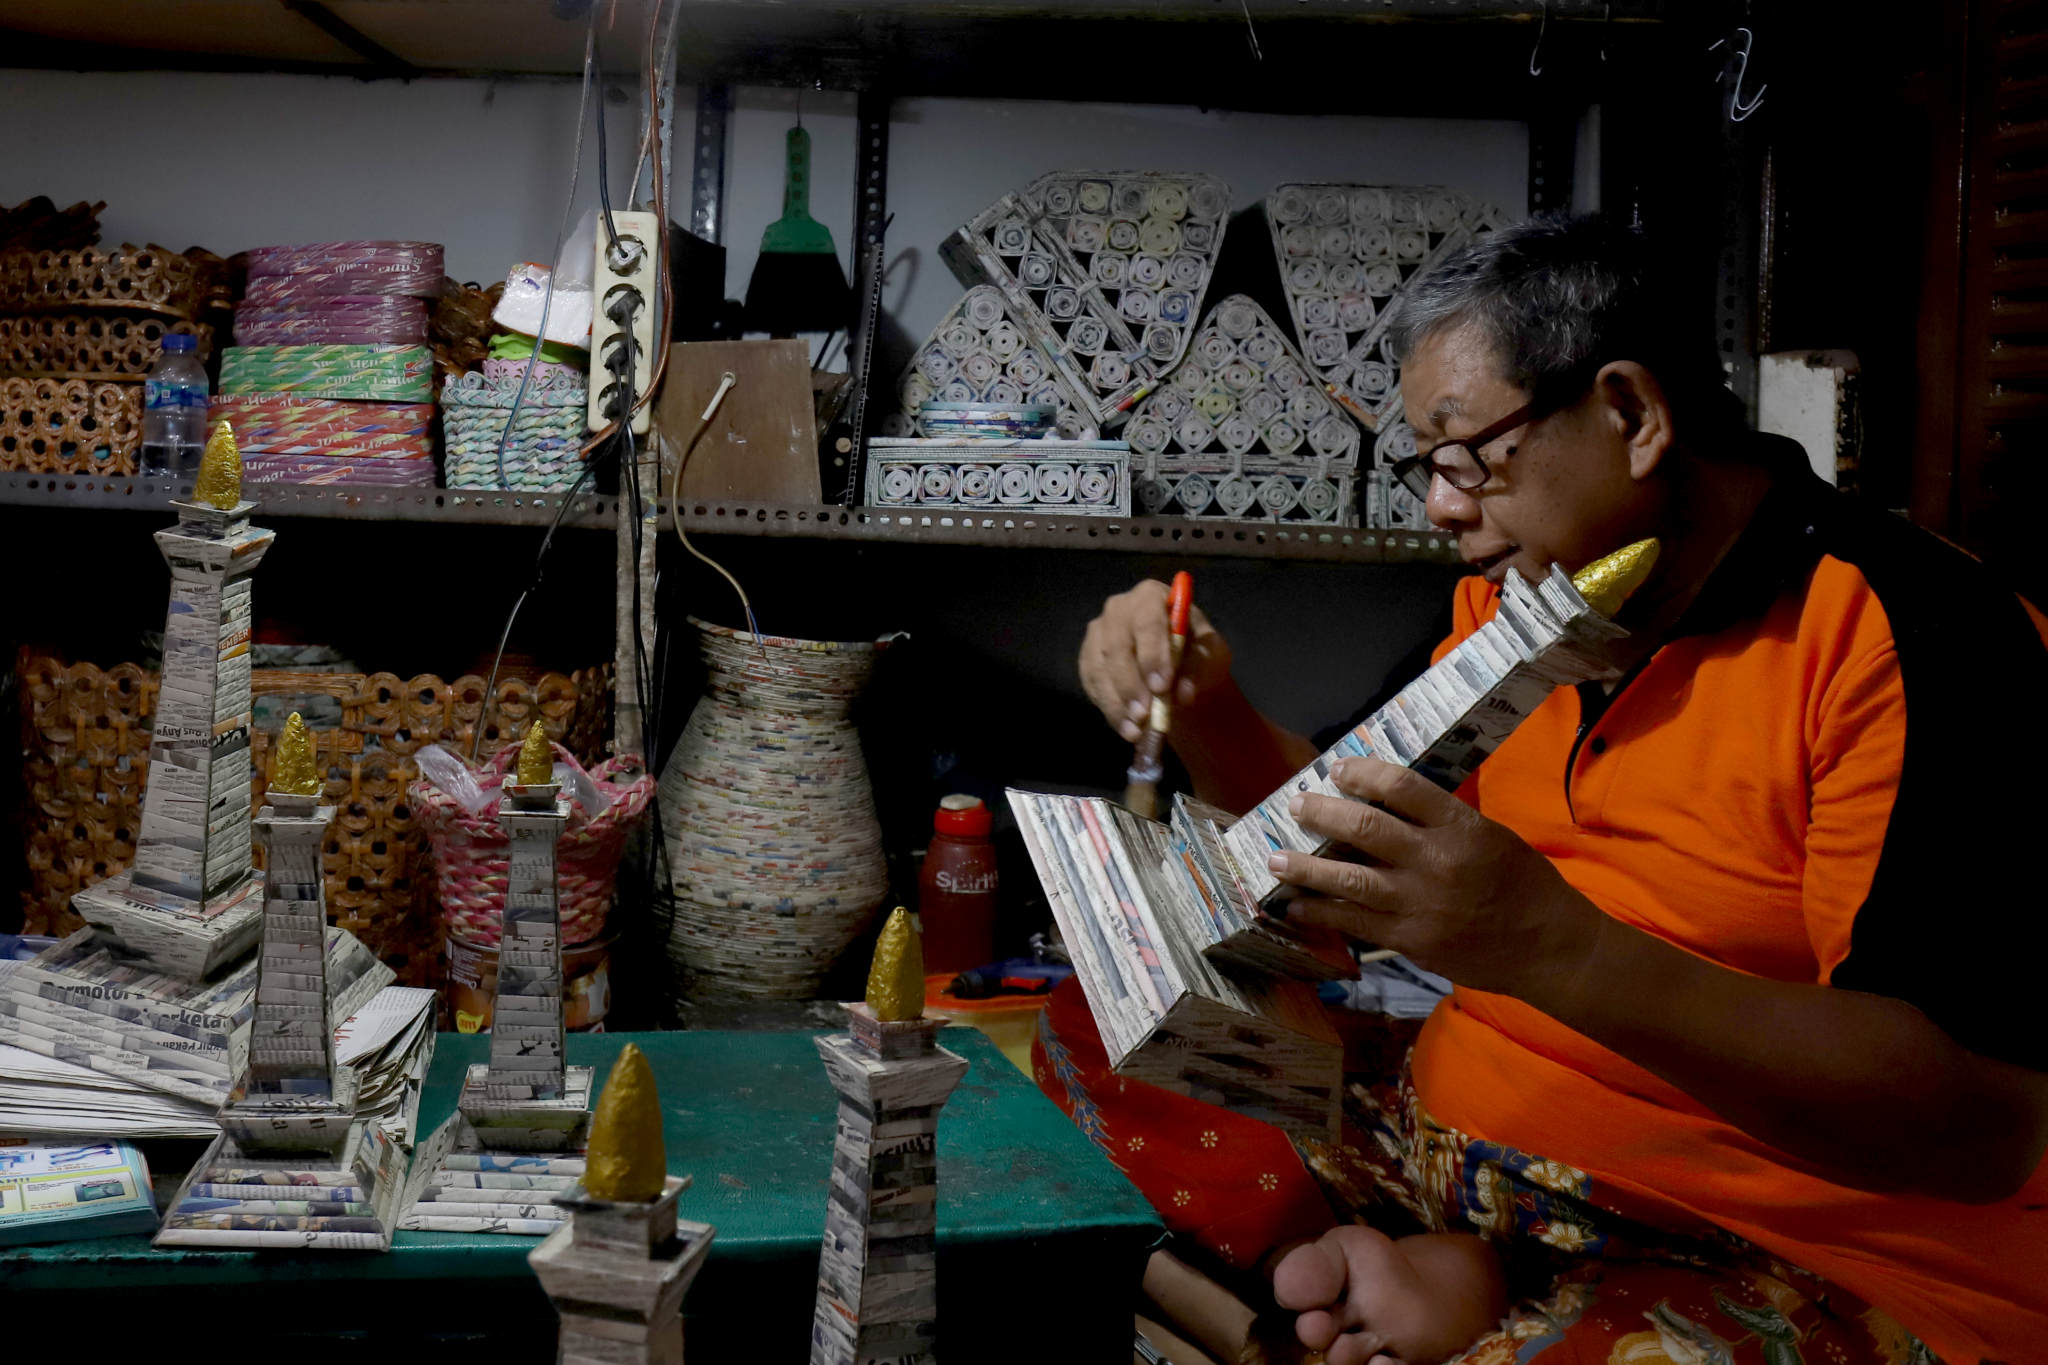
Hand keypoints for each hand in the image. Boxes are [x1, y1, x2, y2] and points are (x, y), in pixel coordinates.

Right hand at [1078, 579, 1233, 742]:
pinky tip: (1126, 729)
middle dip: (1130, 684)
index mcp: (1151, 596)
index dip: (1152, 654)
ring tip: (1136, 730)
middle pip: (1117, 646)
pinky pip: (1092, 685)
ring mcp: (1098, 633)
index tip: (1162, 686)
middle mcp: (1118, 609)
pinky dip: (1109, 709)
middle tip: (1145, 714)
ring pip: (1100, 669)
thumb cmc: (1195, 653)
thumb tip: (1183, 693)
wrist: (1176, 666)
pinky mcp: (1087, 658)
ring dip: (1117, 703)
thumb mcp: (1211, 657)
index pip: (1147, 621)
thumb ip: (1200, 670)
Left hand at [1265, 756, 1604, 1001]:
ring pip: (1349, 879)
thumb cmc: (1521, 883)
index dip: (1362, 773)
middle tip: (1296, 806)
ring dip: (1305, 868)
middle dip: (1322, 813)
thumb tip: (1382, 801)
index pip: (1401, 787)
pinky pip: (1354, 922)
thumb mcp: (1489, 834)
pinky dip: (1319, 912)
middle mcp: (1436, 862)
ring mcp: (1420, 904)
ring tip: (1274, 859)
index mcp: (1461, 827)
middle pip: (1365, 827)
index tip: (1337, 769)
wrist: (1547, 945)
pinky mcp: (1411, 940)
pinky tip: (1296, 905)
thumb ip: (1439, 820)